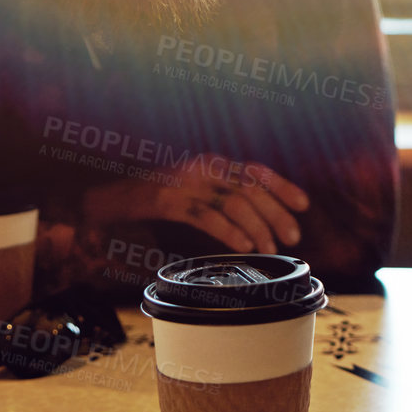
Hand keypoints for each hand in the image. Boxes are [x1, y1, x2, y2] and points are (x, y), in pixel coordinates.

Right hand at [81, 154, 307, 254]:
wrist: (107, 198)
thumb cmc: (156, 198)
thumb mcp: (196, 190)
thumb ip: (223, 195)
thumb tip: (262, 216)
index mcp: (212, 163)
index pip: (256, 171)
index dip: (283, 186)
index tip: (304, 205)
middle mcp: (202, 167)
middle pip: (250, 188)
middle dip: (276, 213)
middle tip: (293, 236)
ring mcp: (184, 182)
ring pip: (233, 202)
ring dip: (257, 227)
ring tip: (270, 247)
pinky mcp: (166, 200)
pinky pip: (206, 216)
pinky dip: (229, 232)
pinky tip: (244, 246)